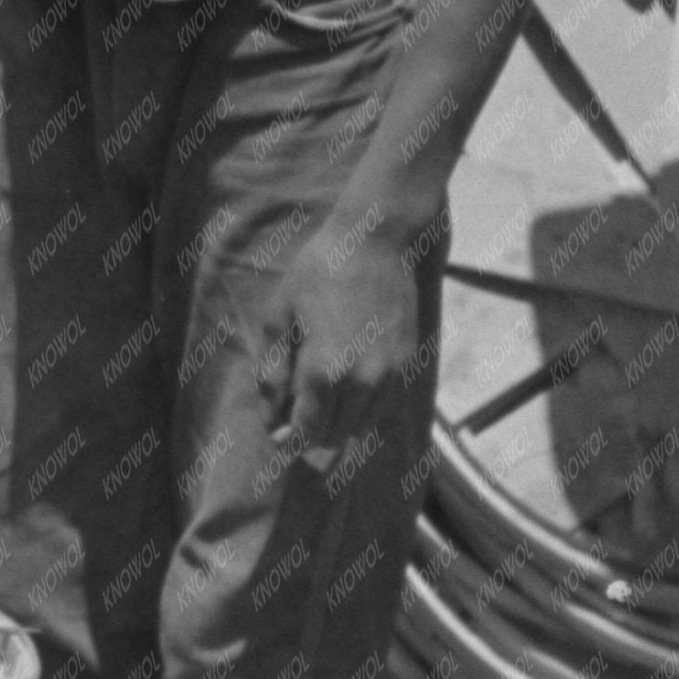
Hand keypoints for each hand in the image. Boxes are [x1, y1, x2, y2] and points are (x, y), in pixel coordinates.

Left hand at [259, 215, 430, 470]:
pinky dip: (362, 410)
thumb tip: (273, 417)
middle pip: (333, 437)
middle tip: (292, 412)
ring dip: (337, 425)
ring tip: (318, 398)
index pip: (304, 432)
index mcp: (323, 371)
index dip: (286, 438)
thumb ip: (271, 370)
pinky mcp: (407, 365)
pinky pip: (382, 408)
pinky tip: (346, 386)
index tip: (276, 432)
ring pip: (361, 428)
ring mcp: (390, 375)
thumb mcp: (278, 315)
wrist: (376, 240)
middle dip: (309, 434)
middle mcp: (361, 382)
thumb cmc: (319, 271)